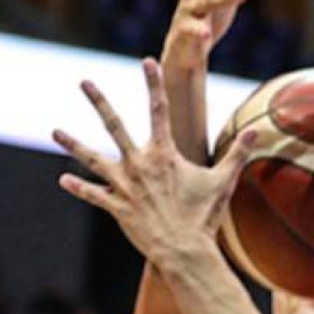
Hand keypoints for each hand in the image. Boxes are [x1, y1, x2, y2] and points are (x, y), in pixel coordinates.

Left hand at [54, 59, 253, 266]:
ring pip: (94, 159)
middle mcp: (139, 164)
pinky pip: (94, 194)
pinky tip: (63, 180)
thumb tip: (258, 132)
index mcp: (164, 154)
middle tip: (84, 82)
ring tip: (55, 131)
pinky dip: (79, 187)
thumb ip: (238, 154)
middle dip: (99, 101)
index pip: (159, 110)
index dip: (153, 84)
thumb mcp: (223, 182)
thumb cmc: (204, 217)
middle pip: (114, 125)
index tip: (146, 61)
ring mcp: (125, 185)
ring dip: (73, 144)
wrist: (184, 251)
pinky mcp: (117, 207)